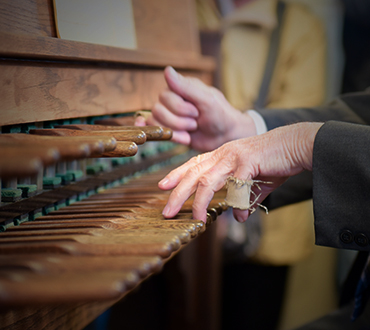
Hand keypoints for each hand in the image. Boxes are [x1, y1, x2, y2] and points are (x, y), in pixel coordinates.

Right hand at [135, 66, 256, 151]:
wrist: (226, 137)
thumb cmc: (220, 115)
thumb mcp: (206, 99)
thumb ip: (185, 87)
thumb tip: (166, 70)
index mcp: (181, 88)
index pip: (164, 95)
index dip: (179, 107)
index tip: (197, 112)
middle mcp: (173, 100)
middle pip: (158, 110)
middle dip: (178, 120)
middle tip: (196, 122)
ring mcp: (171, 115)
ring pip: (156, 121)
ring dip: (176, 129)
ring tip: (192, 130)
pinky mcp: (171, 129)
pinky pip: (157, 131)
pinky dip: (169, 136)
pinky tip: (181, 136)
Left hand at [158, 122, 322, 222]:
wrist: (297, 144)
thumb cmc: (276, 161)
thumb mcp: (256, 181)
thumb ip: (245, 198)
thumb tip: (238, 216)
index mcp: (222, 154)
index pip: (193, 164)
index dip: (177, 174)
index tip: (163, 186)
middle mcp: (224, 153)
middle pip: (193, 173)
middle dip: (177, 193)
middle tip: (166, 211)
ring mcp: (235, 156)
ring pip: (208, 180)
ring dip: (199, 201)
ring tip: (195, 219)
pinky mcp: (250, 162)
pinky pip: (238, 186)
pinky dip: (237, 202)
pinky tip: (239, 216)